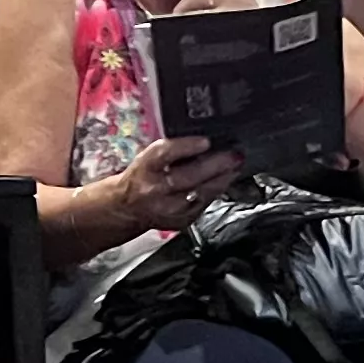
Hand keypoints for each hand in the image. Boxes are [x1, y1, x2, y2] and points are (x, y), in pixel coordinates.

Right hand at [110, 136, 239, 232]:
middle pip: (189, 176)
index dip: (187, 147)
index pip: (164, 154)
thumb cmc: (142, 176)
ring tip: (235, 167)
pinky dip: (216, 191)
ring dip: (222, 179)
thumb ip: (173, 150)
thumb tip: (205, 143)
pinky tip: (225, 181)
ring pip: (202, 193)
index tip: (206, 141)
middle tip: (234, 155)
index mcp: (145, 167)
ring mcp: (169, 209)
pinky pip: (204, 204)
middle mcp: (155, 189)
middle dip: (216, 165)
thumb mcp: (149, 157)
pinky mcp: (181, 221)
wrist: (128, 207)